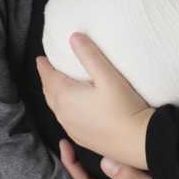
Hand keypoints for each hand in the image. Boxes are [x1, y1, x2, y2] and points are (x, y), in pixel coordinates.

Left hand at [37, 33, 152, 168]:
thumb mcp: (108, 76)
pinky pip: (65, 120)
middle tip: (47, 69)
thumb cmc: (124, 107)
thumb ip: (90, 55)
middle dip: (47, 80)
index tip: (40, 58)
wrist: (137, 141)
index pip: (48, 78)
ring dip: (54, 95)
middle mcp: (64, 114)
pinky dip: (63, 109)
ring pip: (56, 108)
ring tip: (57, 85)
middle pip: (49, 93)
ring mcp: (72, 129)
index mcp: (65, 97)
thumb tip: (73, 37)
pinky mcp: (82, 139)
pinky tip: (71, 108)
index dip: (44, 67)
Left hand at [59, 140, 178, 178]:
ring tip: (77, 143)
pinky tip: (102, 149)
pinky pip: (111, 177)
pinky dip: (102, 162)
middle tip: (65, 141)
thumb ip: (132, 178)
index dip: (72, 168)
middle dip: (74, 164)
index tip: (64, 146)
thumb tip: (104, 162)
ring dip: (86, 163)